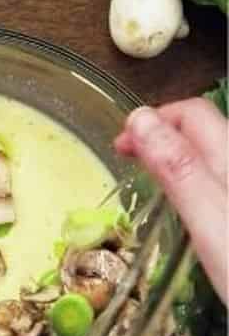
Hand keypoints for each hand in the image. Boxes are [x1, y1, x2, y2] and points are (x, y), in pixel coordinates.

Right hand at [115, 100, 227, 304]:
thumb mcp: (211, 219)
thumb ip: (178, 170)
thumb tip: (139, 120)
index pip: (191, 115)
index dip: (152, 122)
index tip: (118, 147)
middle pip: (205, 132)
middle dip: (164, 135)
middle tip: (127, 160)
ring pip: (215, 160)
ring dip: (180, 159)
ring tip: (151, 179)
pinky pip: (220, 188)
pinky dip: (198, 185)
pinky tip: (191, 207)